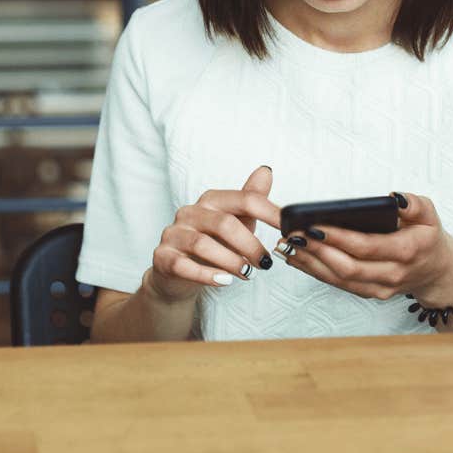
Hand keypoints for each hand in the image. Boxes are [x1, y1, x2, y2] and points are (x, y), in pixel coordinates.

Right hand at [144, 165, 280, 303]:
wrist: (176, 273)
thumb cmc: (212, 244)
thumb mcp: (235, 221)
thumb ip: (250, 199)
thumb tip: (266, 171)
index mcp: (210, 201)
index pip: (244, 200)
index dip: (269, 213)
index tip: (289, 228)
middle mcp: (189, 213)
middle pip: (224, 224)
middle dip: (249, 245)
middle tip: (265, 263)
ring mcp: (174, 235)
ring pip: (203, 245)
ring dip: (231, 261)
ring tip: (247, 274)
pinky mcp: (162, 257)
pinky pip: (184, 266)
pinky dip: (207, 275)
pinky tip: (225, 281)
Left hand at [280, 192, 452, 302]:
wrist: (437, 271)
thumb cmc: (428, 237)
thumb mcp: (430, 214)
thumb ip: (415, 203)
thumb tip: (394, 198)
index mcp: (406, 252)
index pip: (366, 247)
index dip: (338, 238)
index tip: (314, 226)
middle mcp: (391, 274)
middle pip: (347, 267)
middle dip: (317, 251)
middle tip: (293, 235)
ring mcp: (379, 288)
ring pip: (339, 279)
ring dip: (310, 262)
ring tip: (287, 244)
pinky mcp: (368, 293)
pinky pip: (338, 283)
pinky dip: (315, 270)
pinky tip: (297, 257)